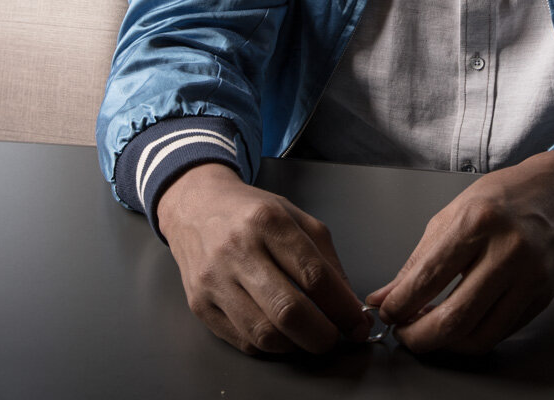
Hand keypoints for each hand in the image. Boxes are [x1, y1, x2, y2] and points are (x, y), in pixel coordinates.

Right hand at [156, 162, 368, 354]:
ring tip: (309, 336)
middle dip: (322, 335)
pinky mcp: (200, 305)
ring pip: (264, 333)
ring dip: (296, 345)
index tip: (357, 323)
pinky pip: (243, 340)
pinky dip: (270, 345)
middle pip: (288, 310)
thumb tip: (349, 306)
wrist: (195, 208)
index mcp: (267, 222)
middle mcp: (237, 250)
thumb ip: (327, 260)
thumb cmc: (251, 213)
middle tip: (335, 337)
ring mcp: (215, 280)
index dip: (342, 308)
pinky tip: (281, 333)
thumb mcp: (296, 218)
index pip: (314, 276)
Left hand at [368, 148, 553, 354]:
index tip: (387, 312)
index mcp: (479, 221)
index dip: (399, 305)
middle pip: (455, 318)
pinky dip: (472, 336)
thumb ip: (418, 260)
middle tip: (404, 334)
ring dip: (445, 344)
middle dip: (419, 337)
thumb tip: (386, 297)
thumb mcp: (453, 213)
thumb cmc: (506, 197)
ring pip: (479, 336)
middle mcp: (509, 251)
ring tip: (429, 330)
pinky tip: (459, 325)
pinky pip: (500, 332)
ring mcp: (530, 278)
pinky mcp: (543, 297)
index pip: (429, 278)